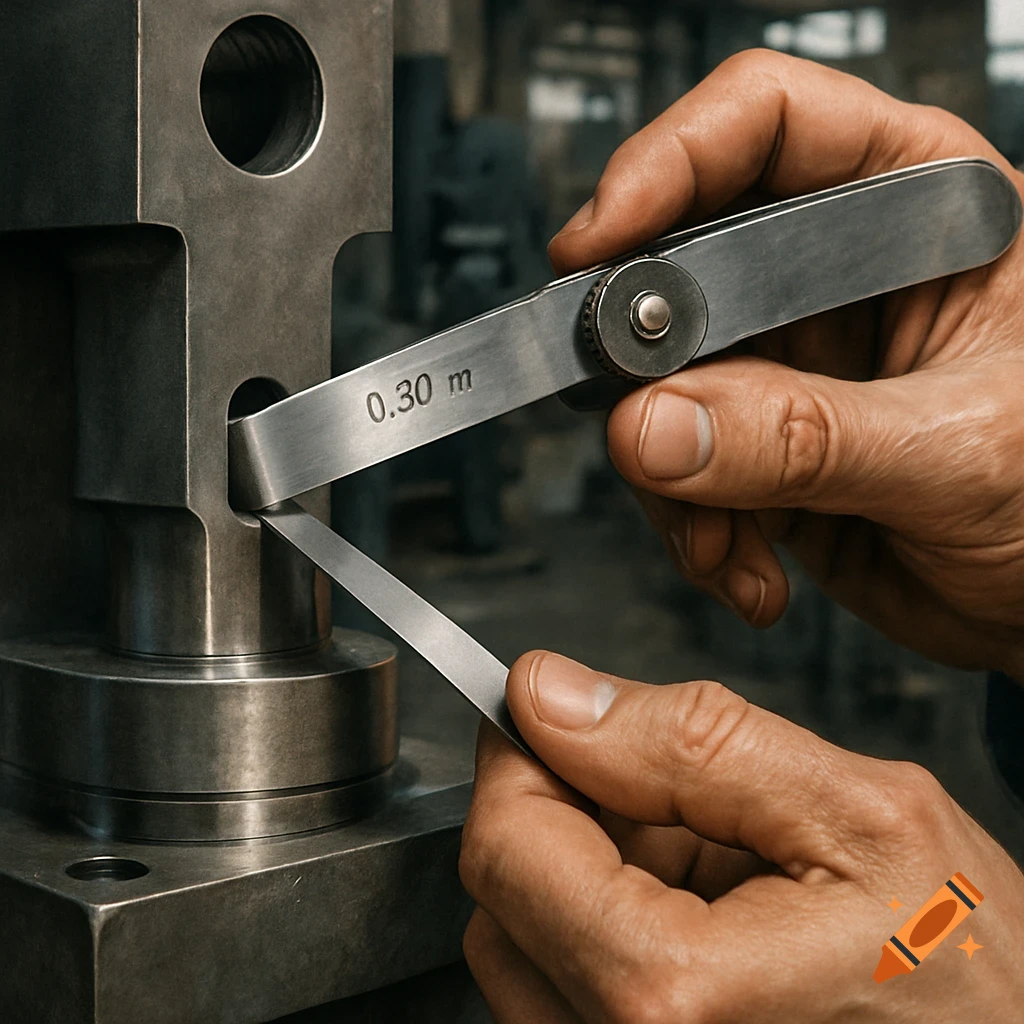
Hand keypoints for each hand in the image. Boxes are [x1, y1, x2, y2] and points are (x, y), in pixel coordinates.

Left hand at [460, 653, 1023, 1022]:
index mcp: (672, 993)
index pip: (505, 847)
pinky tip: (701, 912)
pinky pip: (564, 987)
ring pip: (524, 941)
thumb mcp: (855, 812)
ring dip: (590, 870)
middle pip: (502, 897)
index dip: (520, 755)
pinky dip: (609, 924)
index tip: (550, 712)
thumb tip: (553, 694)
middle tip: (667, 792)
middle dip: (563, 811)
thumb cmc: (973, 968)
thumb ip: (690, 740)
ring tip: (707, 861)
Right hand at [549, 50, 1023, 679]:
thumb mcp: (960, 452)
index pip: (768, 124)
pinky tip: (746, 562)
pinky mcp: (757, 445)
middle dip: (645, 359)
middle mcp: (836, 278)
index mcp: (915, 212)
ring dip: (667, 474)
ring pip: (656, 382)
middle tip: (643, 421)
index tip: (597, 242)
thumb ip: (808, 438)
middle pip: (678, 261)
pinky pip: (671, 466)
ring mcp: (788, 365)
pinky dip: (688, 525)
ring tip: (725, 536)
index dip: (667, 163)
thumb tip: (659, 426)